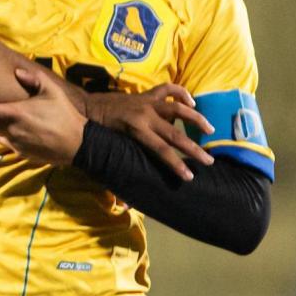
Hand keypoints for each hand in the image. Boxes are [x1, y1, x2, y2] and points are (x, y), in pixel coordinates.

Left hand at [0, 62, 86, 166]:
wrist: (76, 142)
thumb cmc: (64, 114)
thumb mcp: (53, 91)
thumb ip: (34, 78)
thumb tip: (17, 71)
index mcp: (16, 113)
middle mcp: (11, 129)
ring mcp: (15, 143)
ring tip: (7, 121)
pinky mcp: (20, 153)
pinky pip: (5, 144)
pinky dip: (7, 138)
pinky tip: (18, 132)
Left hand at [84, 82, 213, 181]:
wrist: (86, 105)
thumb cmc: (96, 131)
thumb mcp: (106, 152)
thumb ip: (117, 175)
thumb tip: (123, 206)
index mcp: (136, 130)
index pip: (161, 151)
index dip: (176, 164)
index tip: (190, 176)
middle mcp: (146, 116)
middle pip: (175, 134)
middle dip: (193, 148)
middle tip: (209, 160)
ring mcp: (147, 102)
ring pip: (178, 107)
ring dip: (196, 118)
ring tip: (209, 129)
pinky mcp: (146, 94)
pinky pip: (168, 89)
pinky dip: (181, 94)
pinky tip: (192, 102)